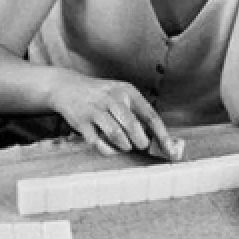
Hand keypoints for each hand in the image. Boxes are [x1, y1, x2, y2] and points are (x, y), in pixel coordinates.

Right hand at [50, 72, 173, 156]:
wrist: (67, 87)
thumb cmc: (101, 96)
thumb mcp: (121, 95)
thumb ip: (138, 114)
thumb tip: (161, 140)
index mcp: (127, 91)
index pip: (150, 116)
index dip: (163, 136)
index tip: (171, 151)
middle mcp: (113, 98)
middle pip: (134, 128)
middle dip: (140, 142)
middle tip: (139, 144)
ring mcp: (96, 110)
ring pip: (117, 136)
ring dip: (124, 146)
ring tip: (124, 144)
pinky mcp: (82, 122)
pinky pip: (99, 144)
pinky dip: (108, 150)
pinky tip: (109, 146)